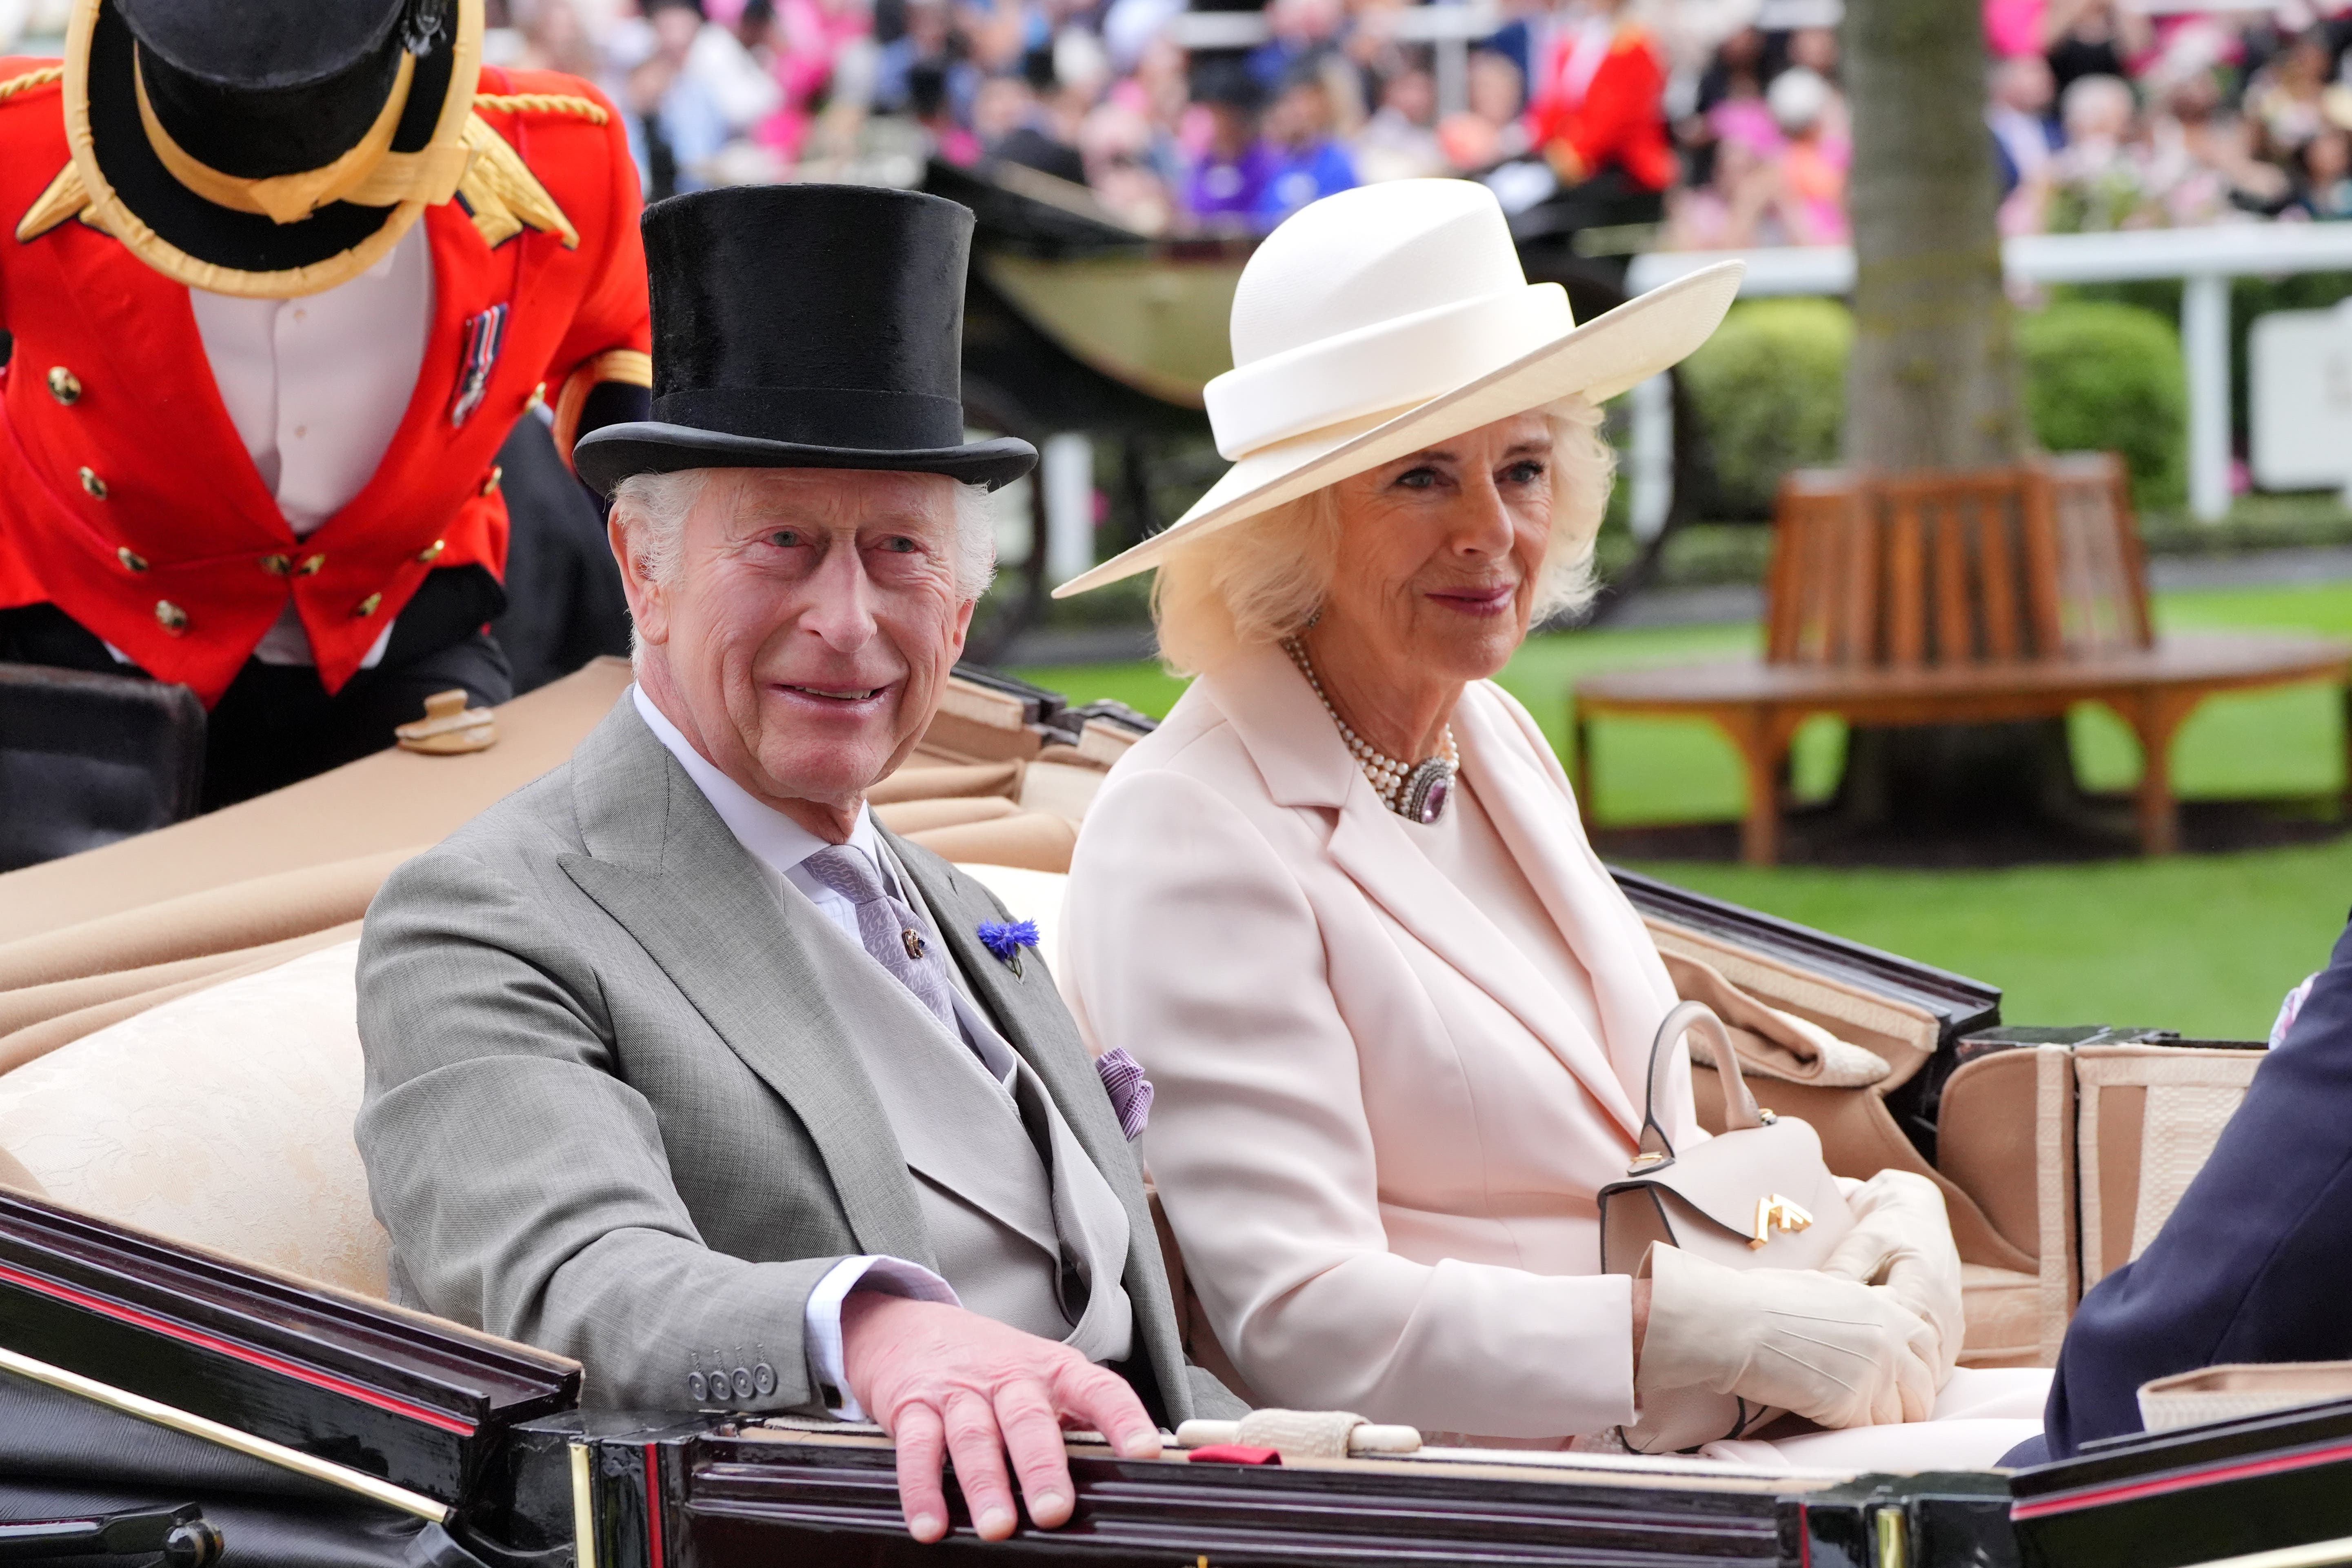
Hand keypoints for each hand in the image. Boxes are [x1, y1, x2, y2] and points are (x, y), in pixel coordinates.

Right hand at [839, 1294, 1160, 1543]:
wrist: (909, 1327)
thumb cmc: (990, 1367)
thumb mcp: (1041, 1378)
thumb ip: (1077, 1421)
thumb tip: (1127, 1472)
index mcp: (1054, 1371)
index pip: (1099, 1390)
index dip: (1124, 1419)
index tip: (1145, 1453)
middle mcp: (1009, 1378)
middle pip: (1029, 1419)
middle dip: (1042, 1466)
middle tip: (1054, 1511)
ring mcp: (960, 1392)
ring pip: (974, 1436)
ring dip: (985, 1484)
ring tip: (997, 1527)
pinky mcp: (913, 1406)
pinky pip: (918, 1448)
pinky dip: (922, 1488)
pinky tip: (932, 1523)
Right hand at [1637, 1244, 1938, 1431]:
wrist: (1735, 1322)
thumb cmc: (1759, 1300)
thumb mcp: (1819, 1287)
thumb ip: (1854, 1304)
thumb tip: (1869, 1305)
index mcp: (1881, 1308)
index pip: (1925, 1347)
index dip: (1913, 1369)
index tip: (1895, 1382)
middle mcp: (1888, 1339)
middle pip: (1923, 1388)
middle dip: (1905, 1404)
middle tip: (1875, 1412)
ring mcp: (1876, 1373)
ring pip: (1899, 1416)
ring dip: (1875, 1421)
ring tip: (1842, 1417)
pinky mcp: (1854, 1404)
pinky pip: (1867, 1432)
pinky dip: (1849, 1432)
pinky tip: (1823, 1420)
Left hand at [1820, 1171, 1964, 1389]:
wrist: (1920, 1217)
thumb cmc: (1885, 1229)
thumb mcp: (1863, 1241)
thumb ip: (1845, 1271)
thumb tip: (1820, 1304)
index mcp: (1923, 1287)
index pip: (1902, 1337)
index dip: (1876, 1364)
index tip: (1847, 1382)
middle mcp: (1944, 1313)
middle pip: (1920, 1364)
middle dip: (1893, 1389)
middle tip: (1857, 1410)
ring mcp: (1952, 1327)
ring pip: (1932, 1373)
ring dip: (1906, 1391)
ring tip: (1871, 1411)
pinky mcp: (1952, 1335)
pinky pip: (1936, 1369)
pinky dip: (1915, 1383)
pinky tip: (1889, 1395)